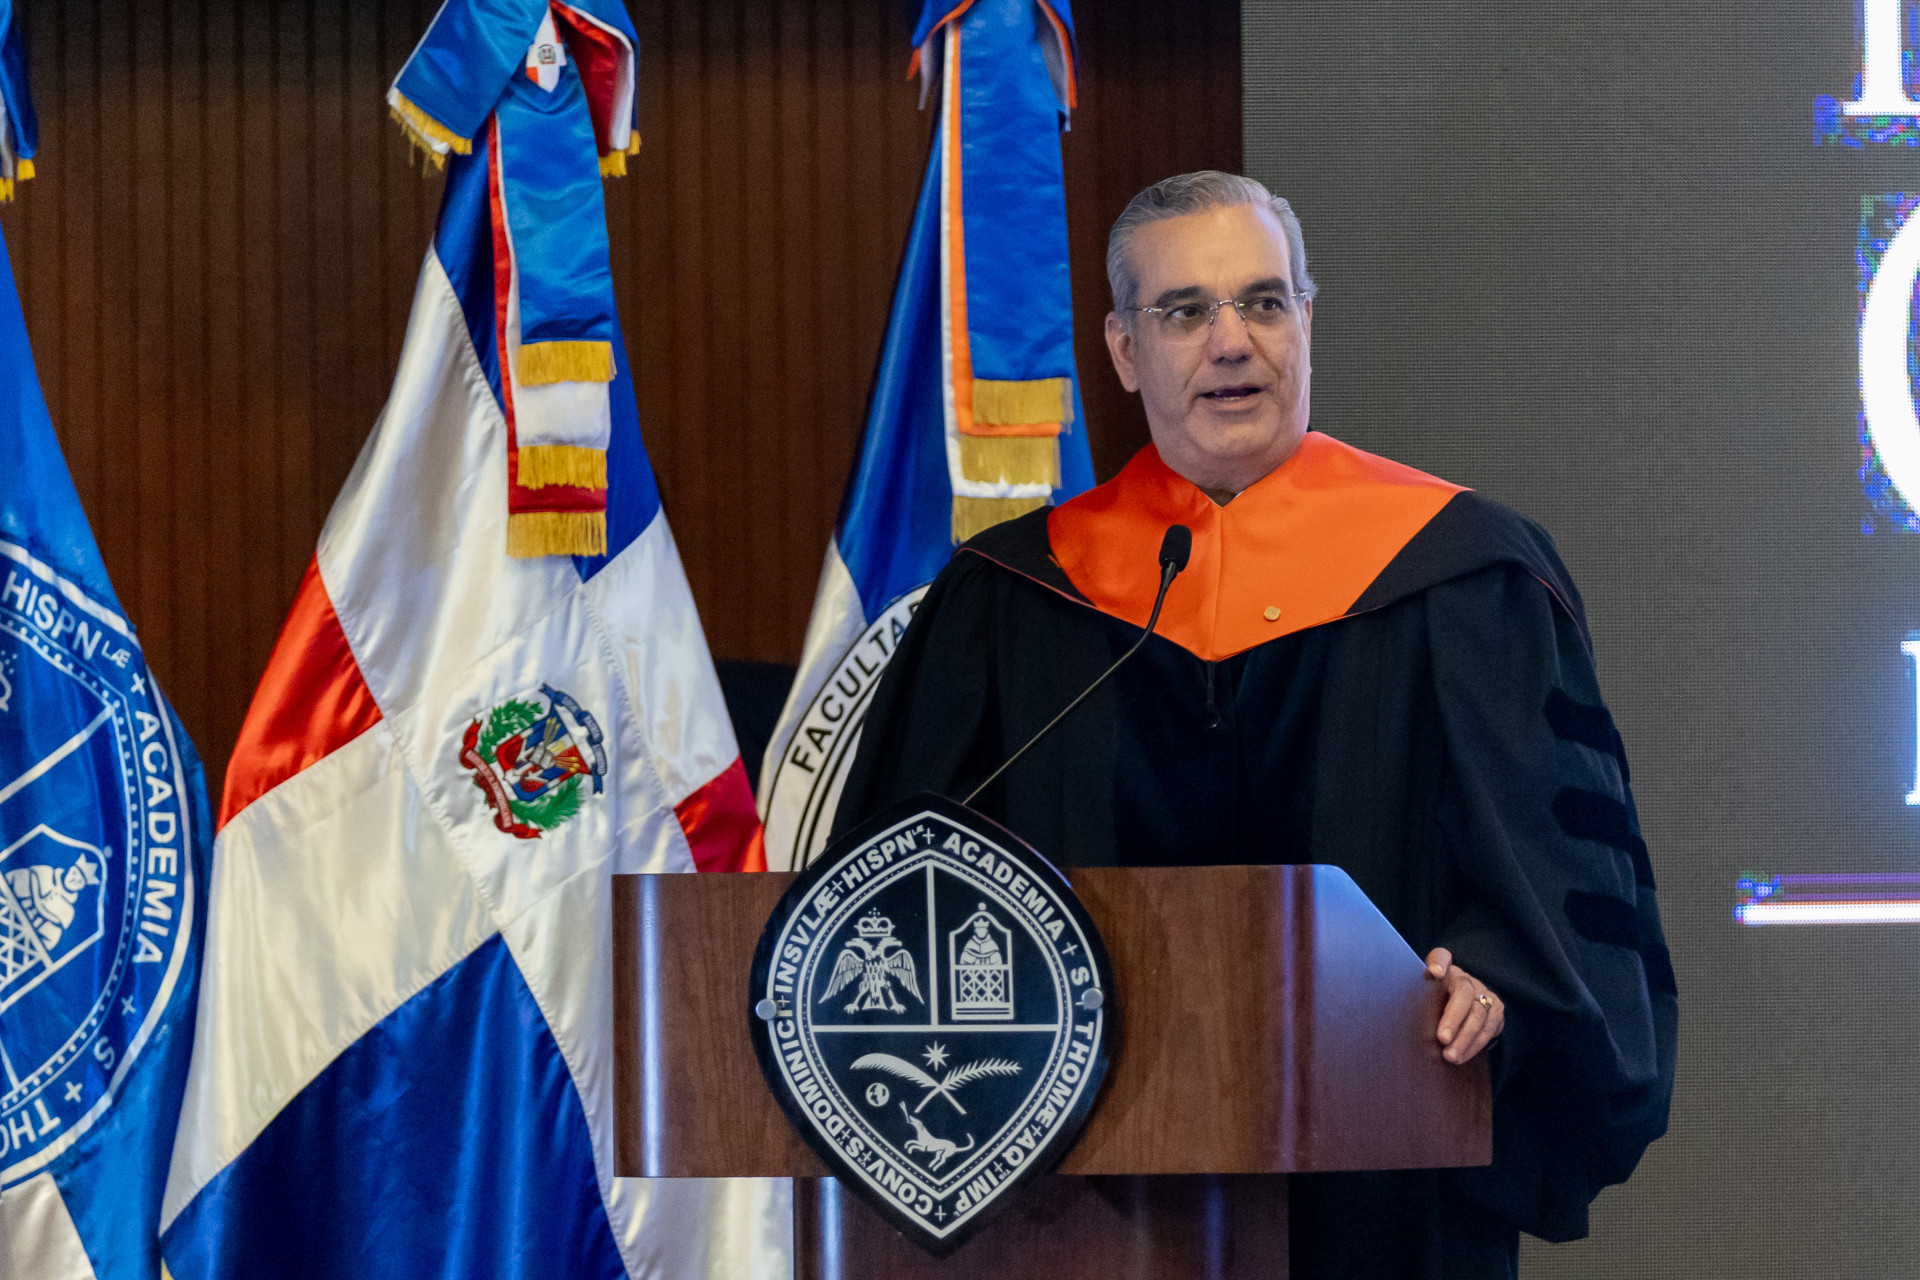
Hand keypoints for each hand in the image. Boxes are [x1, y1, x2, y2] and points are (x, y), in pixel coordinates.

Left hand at [1424, 948, 1503, 1064]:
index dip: (1439, 962)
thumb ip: (1415, 995)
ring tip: (1451, 1056)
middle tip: (1442, 1038)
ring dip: (1465, 1039)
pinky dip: (1475, 1045)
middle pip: (1463, 993)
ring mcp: (1483, 992)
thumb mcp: (1422, 996)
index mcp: (1445, 970)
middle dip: (1454, 1018)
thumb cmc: (1433, 1002)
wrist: (1460, 1006)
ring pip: (1479, 1014)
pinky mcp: (1496, 1009)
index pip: (1441, 956)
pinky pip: (1490, 1028)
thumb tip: (1401, 1006)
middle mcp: (1466, 978)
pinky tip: (1463, 1055)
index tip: (1434, 972)